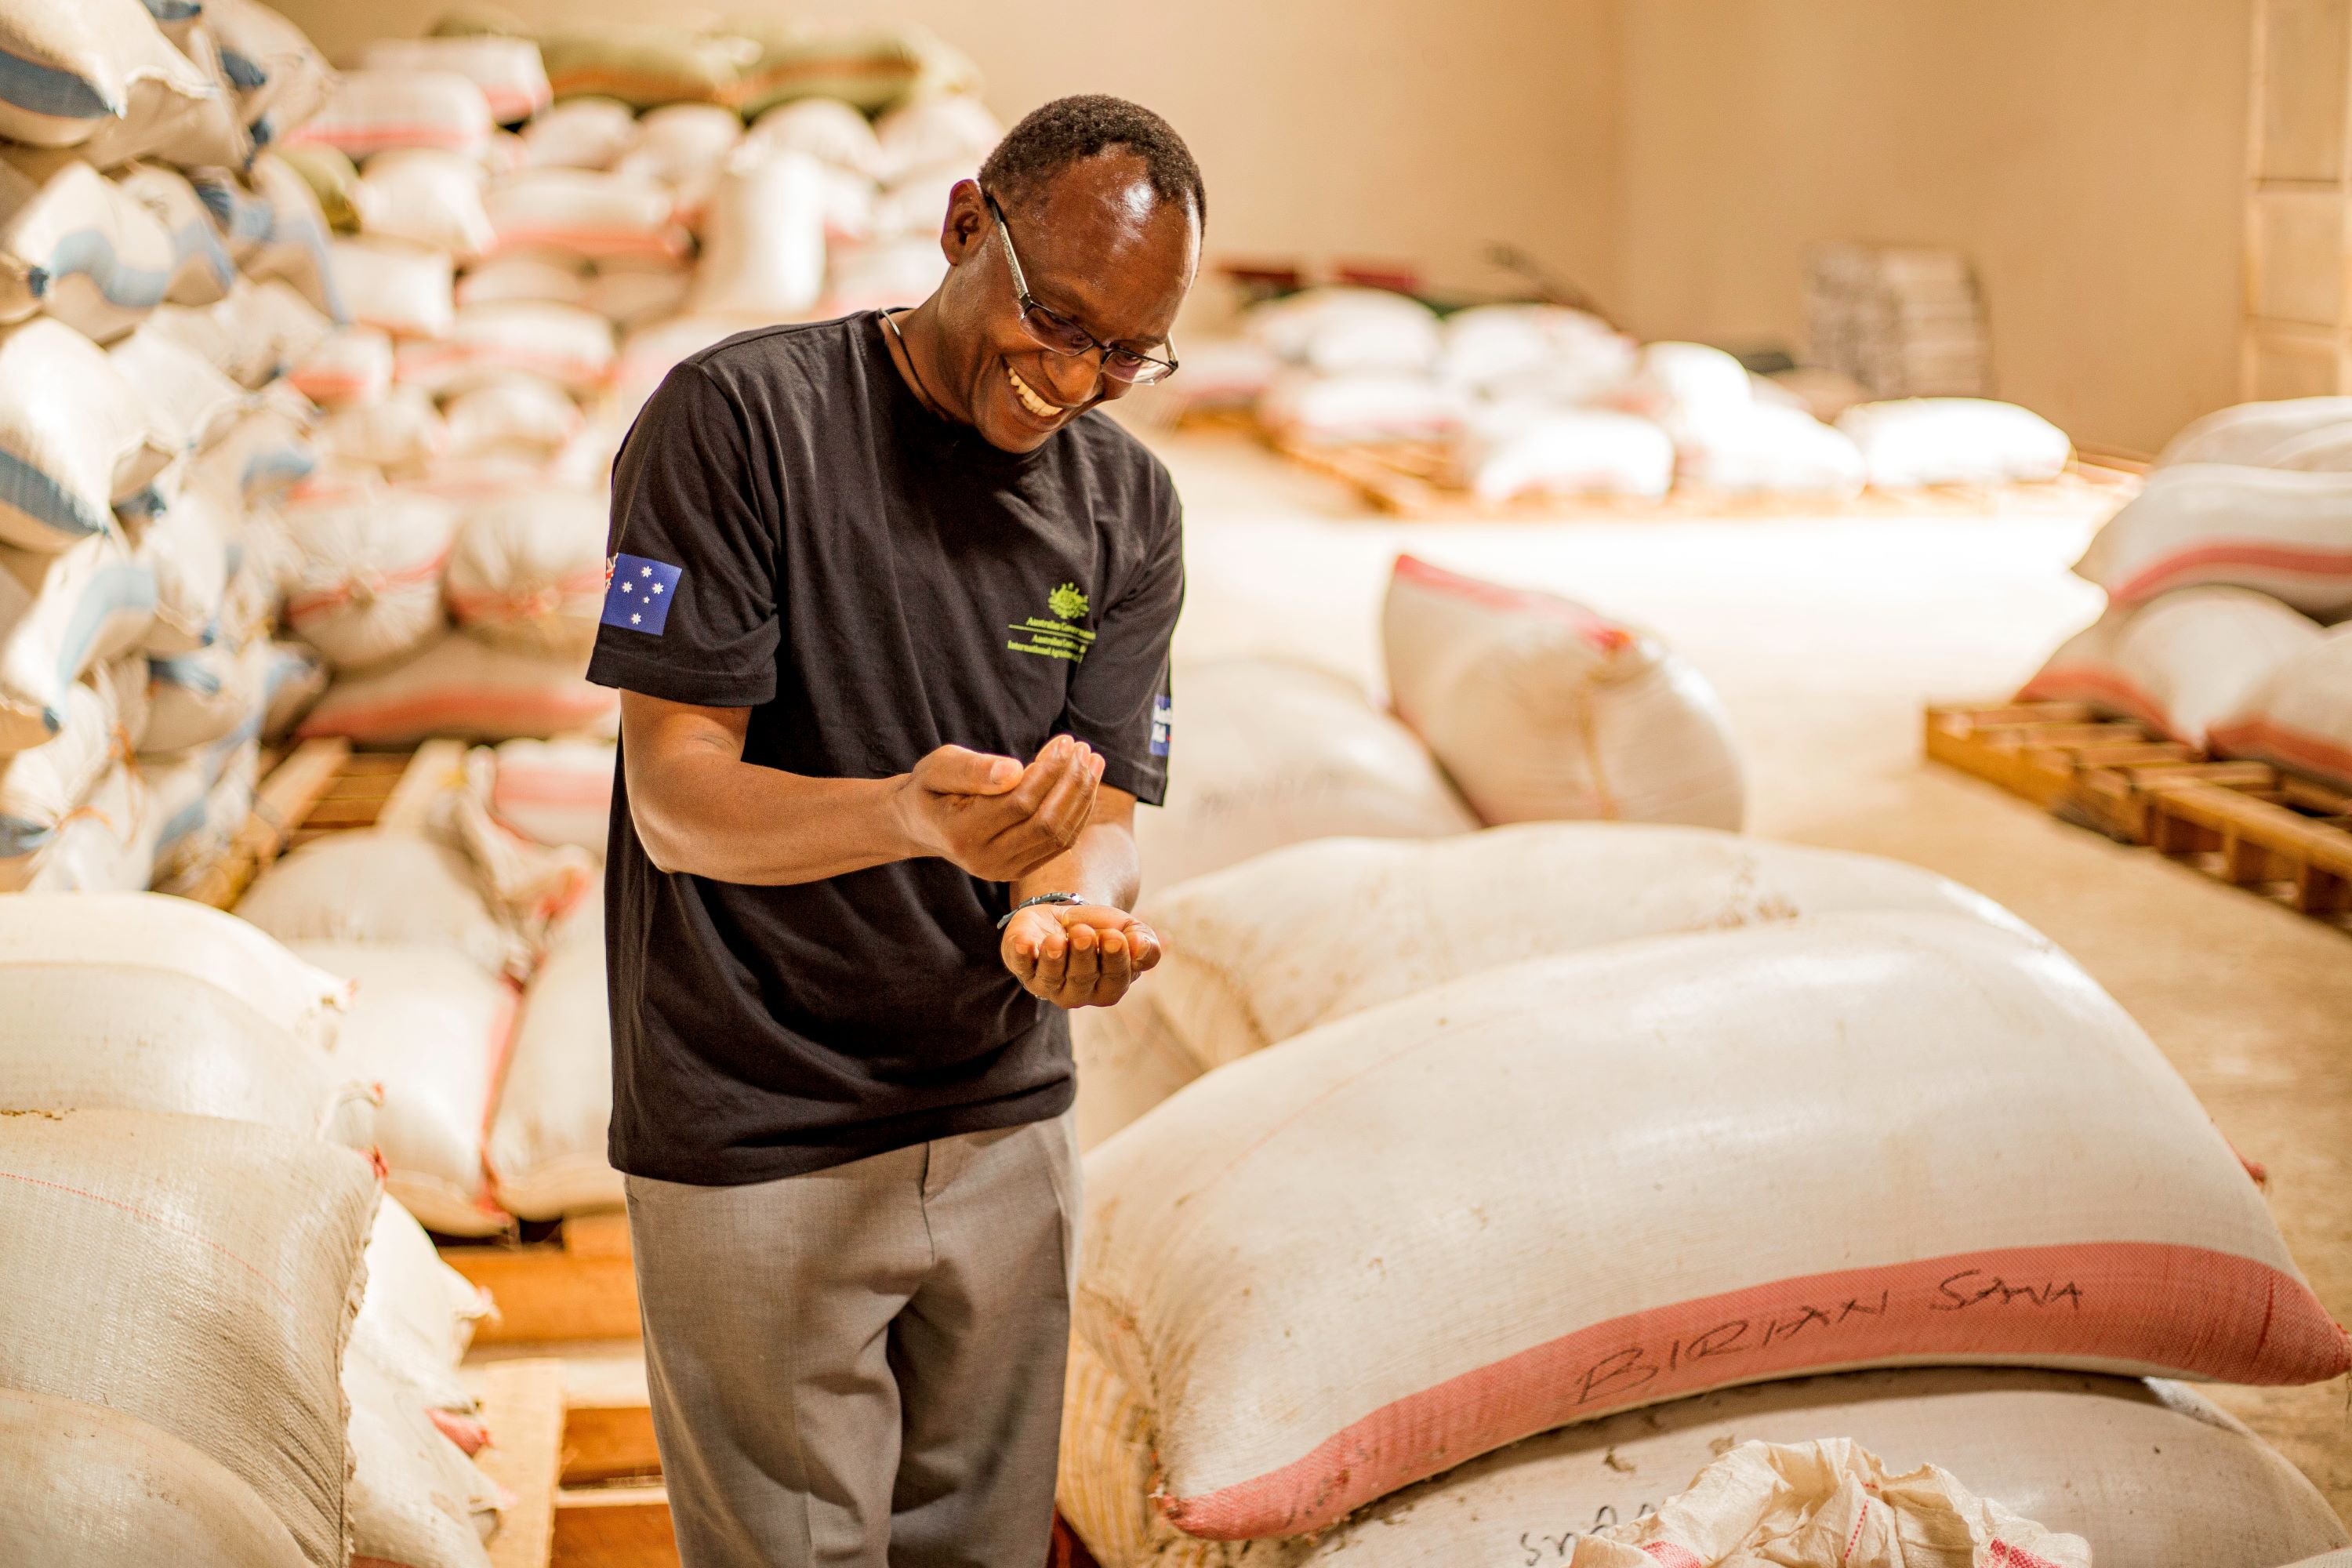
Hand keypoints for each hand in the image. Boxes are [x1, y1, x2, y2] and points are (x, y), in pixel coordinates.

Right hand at [892, 735, 1104, 881]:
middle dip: (1071, 783)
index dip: (1048, 772)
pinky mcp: (1020, 871)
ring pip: (1059, 836)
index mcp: (961, 833)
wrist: (922, 823)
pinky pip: (1059, 844)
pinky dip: (1077, 813)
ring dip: (1082, 797)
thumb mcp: (940, 767)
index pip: (1019, 803)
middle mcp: (985, 860)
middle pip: (1045, 823)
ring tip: (1093, 761)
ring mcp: (1004, 870)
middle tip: (1084, 749)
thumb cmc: (932, 786)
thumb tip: (1014, 771)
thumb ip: (973, 769)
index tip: (1064, 742)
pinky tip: (1086, 784)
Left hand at [1002, 903, 1160, 1008]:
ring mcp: (1048, 983)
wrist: (1068, 919)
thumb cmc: (1103, 931)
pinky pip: (1020, 965)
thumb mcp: (1130, 931)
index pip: (1114, 979)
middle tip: (1083, 934)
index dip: (1114, 959)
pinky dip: (1021, 955)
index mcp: (1109, 987)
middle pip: (1081, 979)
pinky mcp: (1023, 965)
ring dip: (1054, 958)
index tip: (1115, 937)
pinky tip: (1024, 945)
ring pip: (1051, 976)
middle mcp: (1077, 993)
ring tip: (1057, 940)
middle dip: (1083, 956)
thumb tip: (1140, 948)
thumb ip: (1145, 943)